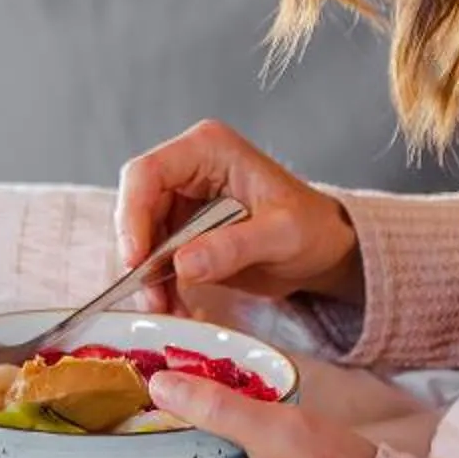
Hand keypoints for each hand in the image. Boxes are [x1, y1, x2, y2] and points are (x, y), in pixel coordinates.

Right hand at [117, 121, 363, 315]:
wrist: (326, 249)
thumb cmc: (313, 228)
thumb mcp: (282, 236)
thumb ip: (234, 247)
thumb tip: (183, 264)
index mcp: (208, 149)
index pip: (147, 173)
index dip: (132, 215)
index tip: (136, 260)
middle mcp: (189, 167)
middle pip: (136, 206)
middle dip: (139, 254)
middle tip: (150, 297)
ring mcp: (184, 198)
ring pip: (142, 236)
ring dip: (147, 276)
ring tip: (165, 309)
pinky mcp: (184, 229)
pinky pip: (157, 257)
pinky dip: (160, 285)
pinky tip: (175, 307)